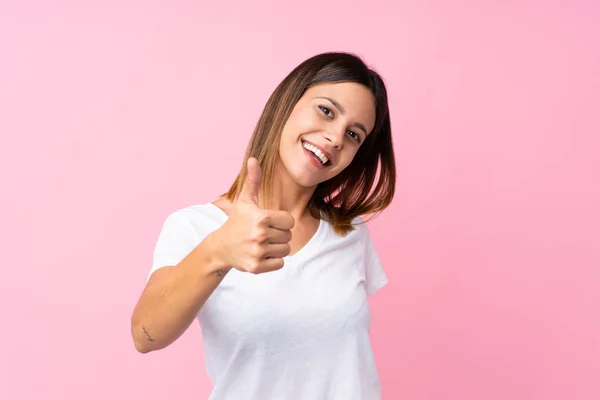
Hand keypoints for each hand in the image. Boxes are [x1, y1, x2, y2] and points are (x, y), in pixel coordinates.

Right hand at [217, 157, 294, 273]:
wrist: (221, 247)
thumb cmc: (237, 221)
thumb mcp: (245, 200)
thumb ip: (253, 180)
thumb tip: (254, 159)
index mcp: (261, 217)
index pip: (289, 221)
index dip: (281, 222)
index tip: (268, 222)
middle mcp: (260, 235)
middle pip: (288, 236)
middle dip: (278, 235)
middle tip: (262, 234)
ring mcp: (258, 252)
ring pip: (285, 250)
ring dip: (276, 248)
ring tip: (261, 244)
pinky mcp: (257, 267)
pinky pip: (280, 264)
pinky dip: (273, 261)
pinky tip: (260, 254)